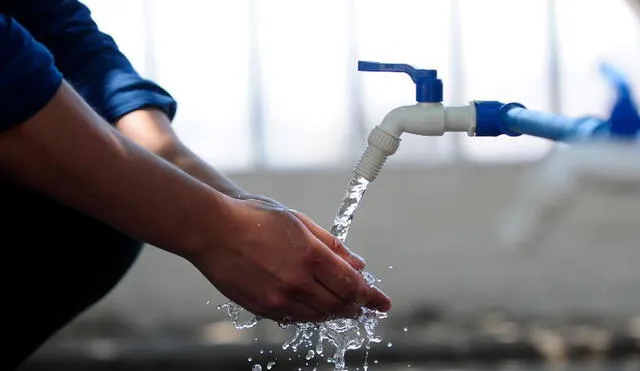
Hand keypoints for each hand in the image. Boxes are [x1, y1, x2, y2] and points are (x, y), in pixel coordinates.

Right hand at [189, 198, 390, 322]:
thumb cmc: (256, 219)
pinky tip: (313, 305)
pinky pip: (295, 318)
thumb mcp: (299, 223)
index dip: (371, 296)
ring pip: (319, 315)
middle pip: (339, 304)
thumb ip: (332, 245)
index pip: (352, 284)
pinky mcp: (263, 308)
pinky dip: (310, 313)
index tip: (383, 303)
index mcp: (311, 255)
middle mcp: (298, 281)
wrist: (212, 231)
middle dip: (357, 306)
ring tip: (342, 306)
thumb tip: (358, 264)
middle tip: (366, 306)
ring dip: (335, 311)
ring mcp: (279, 298)